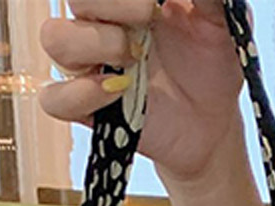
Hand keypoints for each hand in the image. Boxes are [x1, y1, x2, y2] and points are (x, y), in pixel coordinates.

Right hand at [39, 0, 243, 187]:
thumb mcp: (220, 24)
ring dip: (94, 42)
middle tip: (150, 13)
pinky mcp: (87, 108)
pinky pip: (54, 98)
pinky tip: (114, 90)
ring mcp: (89, 64)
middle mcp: (100, 23)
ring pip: (54, 38)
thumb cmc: (211, 65)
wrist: (213, 124)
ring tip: (134, 57)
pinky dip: (79, 93)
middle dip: (111, 2)